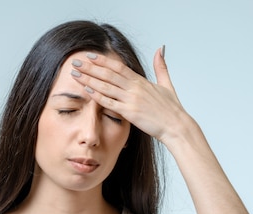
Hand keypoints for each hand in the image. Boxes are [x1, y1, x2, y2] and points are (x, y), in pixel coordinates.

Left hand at [70, 48, 197, 146]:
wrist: (176, 126)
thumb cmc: (171, 109)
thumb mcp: (166, 84)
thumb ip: (161, 66)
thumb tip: (160, 49)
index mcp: (141, 81)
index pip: (118, 66)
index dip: (103, 60)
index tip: (90, 56)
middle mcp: (134, 88)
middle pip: (108, 74)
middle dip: (90, 67)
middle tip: (76, 62)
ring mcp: (131, 99)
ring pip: (106, 86)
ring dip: (89, 79)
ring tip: (75, 74)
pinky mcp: (130, 112)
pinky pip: (110, 103)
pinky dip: (98, 96)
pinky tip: (87, 91)